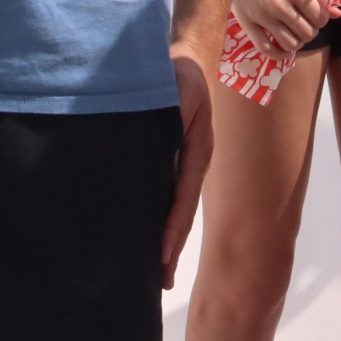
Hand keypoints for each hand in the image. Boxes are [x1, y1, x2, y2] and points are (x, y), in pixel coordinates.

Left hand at [160, 53, 212, 290]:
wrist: (182, 57)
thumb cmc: (177, 72)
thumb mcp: (179, 91)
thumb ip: (171, 118)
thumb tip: (162, 146)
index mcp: (195, 152)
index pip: (181, 198)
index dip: (171, 229)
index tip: (160, 257)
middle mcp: (189, 163)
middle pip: (178, 212)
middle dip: (169, 248)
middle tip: (160, 283)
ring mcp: (179, 162)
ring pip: (170, 206)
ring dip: (163, 237)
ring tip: (156, 272)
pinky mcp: (167, 158)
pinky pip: (163, 193)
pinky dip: (157, 217)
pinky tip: (145, 232)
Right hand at [231, 0, 332, 57]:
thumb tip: (337, 14)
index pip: (320, 17)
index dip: (322, 20)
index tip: (316, 18)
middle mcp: (281, 5)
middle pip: (307, 33)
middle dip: (310, 32)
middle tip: (305, 26)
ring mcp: (264, 16)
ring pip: (290, 43)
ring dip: (297, 43)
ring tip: (294, 36)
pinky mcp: (248, 24)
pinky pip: (267, 49)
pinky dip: (279, 55)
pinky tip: (283, 51)